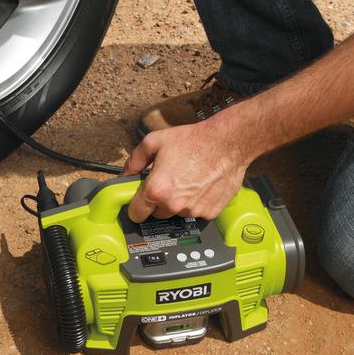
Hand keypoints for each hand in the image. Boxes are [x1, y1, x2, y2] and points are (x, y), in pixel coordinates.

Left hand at [122, 115, 253, 221]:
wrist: (227, 143)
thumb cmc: (193, 140)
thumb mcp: (154, 141)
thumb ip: (134, 160)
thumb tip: (125, 175)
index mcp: (157, 190)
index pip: (136, 213)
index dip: (136, 206)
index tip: (139, 202)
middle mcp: (174, 204)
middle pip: (157, 214)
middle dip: (159, 201)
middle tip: (168, 181)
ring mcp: (193, 211)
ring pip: (177, 213)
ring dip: (179, 201)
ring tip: (187, 179)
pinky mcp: (210, 212)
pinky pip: (196, 212)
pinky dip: (196, 202)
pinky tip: (201, 185)